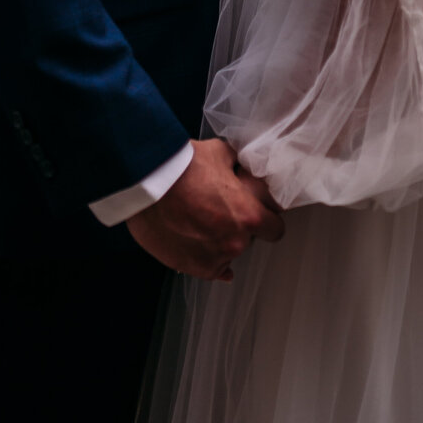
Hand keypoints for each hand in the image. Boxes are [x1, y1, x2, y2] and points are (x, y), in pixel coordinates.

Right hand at [126, 139, 284, 281]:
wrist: (148, 183)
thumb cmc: (184, 167)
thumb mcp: (220, 153)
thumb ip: (237, 165)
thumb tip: (239, 166)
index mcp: (249, 216)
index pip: (275, 229)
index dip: (267, 218)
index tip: (258, 213)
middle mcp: (235, 243)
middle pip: (247, 239)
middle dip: (238, 226)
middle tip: (220, 209)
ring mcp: (213, 259)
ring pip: (227, 253)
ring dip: (219, 240)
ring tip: (199, 221)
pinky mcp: (192, 267)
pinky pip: (210, 269)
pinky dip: (206, 258)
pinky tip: (201, 246)